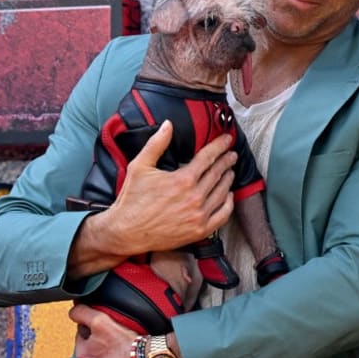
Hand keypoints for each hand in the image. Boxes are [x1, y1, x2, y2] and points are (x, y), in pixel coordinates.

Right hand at [68, 120, 236, 277]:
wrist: (127, 232)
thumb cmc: (132, 200)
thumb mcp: (140, 166)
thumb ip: (156, 144)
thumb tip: (168, 125)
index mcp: (183, 180)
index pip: (209, 157)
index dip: (220, 146)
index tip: (227, 139)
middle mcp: (195, 197)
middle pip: (218, 173)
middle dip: (227, 161)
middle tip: (231, 154)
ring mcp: (199, 215)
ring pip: (223, 192)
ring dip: (228, 179)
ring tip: (230, 171)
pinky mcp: (200, 230)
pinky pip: (223, 215)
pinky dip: (229, 203)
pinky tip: (229, 196)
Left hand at [69, 304, 142, 357]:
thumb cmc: (125, 345)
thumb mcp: (100, 321)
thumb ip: (83, 314)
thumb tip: (74, 310)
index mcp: (83, 356)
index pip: (82, 337)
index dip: (92, 329)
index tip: (104, 328)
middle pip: (94, 354)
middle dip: (102, 347)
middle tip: (117, 339)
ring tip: (126, 353)